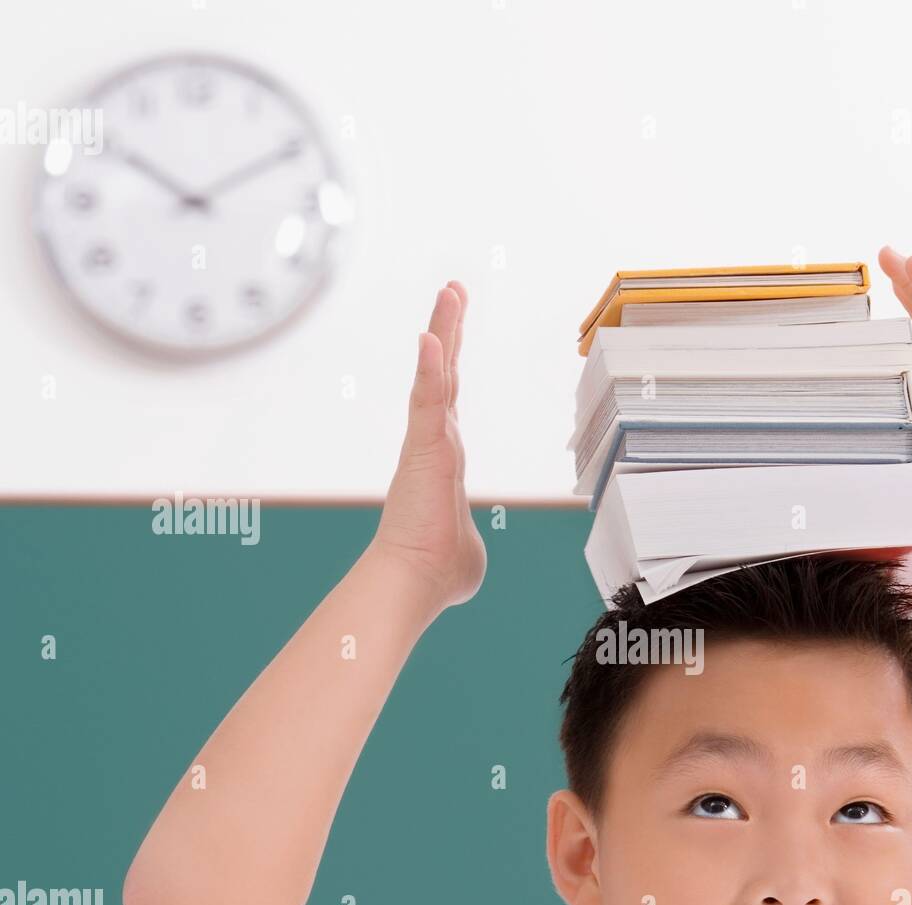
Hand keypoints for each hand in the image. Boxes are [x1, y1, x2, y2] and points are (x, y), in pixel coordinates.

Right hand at [373, 282, 486, 610]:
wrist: (416, 580)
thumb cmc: (437, 570)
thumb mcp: (466, 550)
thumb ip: (468, 537)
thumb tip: (464, 551)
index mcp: (443, 461)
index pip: (446, 403)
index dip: (447, 367)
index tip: (448, 335)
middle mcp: (434, 444)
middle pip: (441, 374)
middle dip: (447, 330)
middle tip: (451, 291)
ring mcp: (430, 443)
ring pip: (437, 375)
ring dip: (443, 331)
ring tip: (450, 292)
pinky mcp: (427, 449)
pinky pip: (428, 400)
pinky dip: (428, 367)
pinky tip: (432, 334)